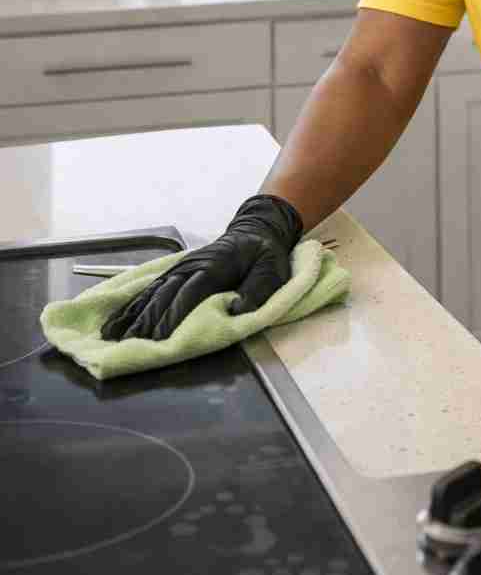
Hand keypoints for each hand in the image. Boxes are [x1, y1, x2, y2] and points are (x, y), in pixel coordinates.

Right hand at [100, 194, 303, 342]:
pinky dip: (132, 306)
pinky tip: (116, 321)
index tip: (160, 336)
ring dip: (133, 314)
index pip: (190, 292)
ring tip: (112, 335)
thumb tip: (237, 310)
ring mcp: (180, 269)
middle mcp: (191, 266)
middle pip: (165, 294)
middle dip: (147, 320)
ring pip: (153, 293)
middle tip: (129, 343)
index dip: (174, 314)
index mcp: (215, 265)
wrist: (257, 231)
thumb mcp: (273, 271)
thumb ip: (257, 290)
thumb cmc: (264, 255)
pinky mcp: (175, 274)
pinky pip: (150, 290)